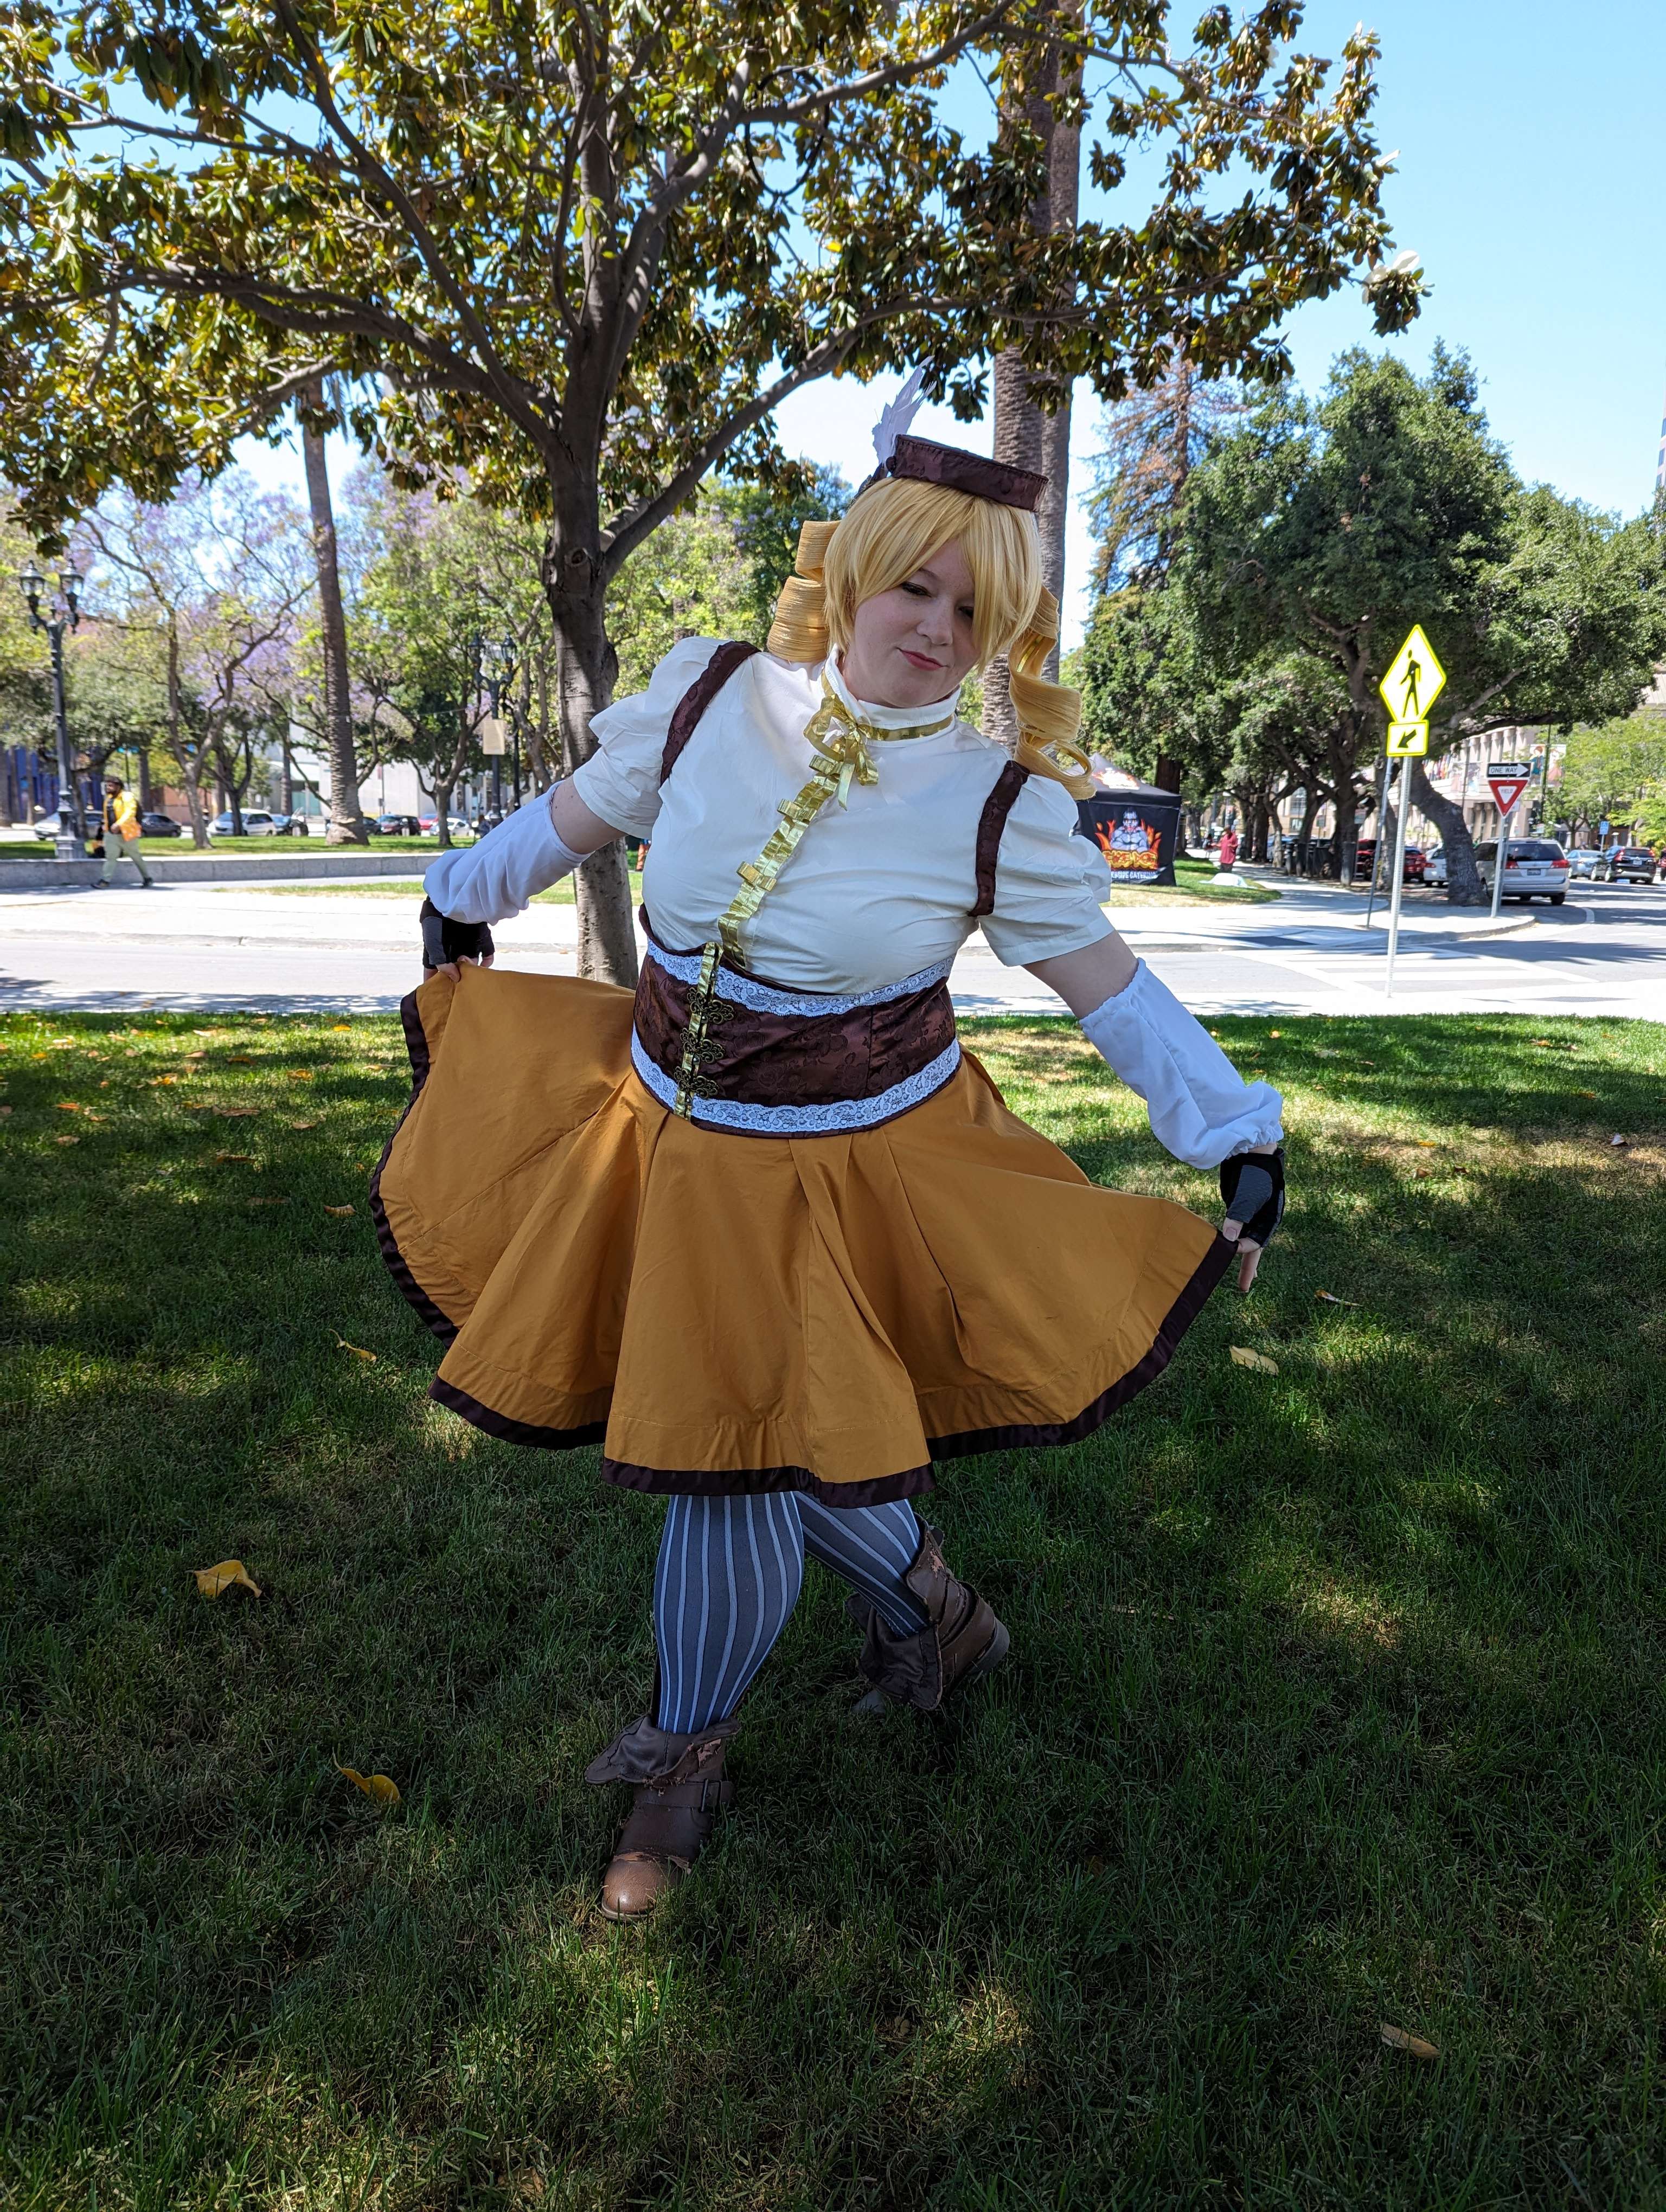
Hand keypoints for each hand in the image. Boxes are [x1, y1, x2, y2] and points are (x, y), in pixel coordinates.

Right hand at [419, 898, 493, 981]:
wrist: (454, 895)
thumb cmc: (437, 917)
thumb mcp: (433, 940)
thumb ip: (440, 961)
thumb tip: (454, 978)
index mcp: (438, 950)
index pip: (434, 971)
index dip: (434, 983)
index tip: (436, 996)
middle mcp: (453, 949)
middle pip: (456, 970)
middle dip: (458, 980)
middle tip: (461, 988)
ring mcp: (468, 944)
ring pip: (472, 965)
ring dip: (473, 971)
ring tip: (471, 970)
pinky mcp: (482, 939)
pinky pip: (488, 954)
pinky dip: (488, 962)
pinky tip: (485, 966)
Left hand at [1221, 1142, 1281, 1293]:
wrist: (1252, 1154)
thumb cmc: (1254, 1174)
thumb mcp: (1248, 1195)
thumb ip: (1238, 1216)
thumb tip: (1228, 1240)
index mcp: (1269, 1219)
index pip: (1255, 1242)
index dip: (1242, 1247)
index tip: (1230, 1248)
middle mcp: (1261, 1221)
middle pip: (1254, 1248)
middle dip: (1248, 1268)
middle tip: (1243, 1288)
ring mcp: (1250, 1216)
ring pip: (1245, 1241)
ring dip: (1242, 1259)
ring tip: (1242, 1280)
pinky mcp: (1238, 1211)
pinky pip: (1236, 1231)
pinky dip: (1233, 1242)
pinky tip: (1230, 1251)